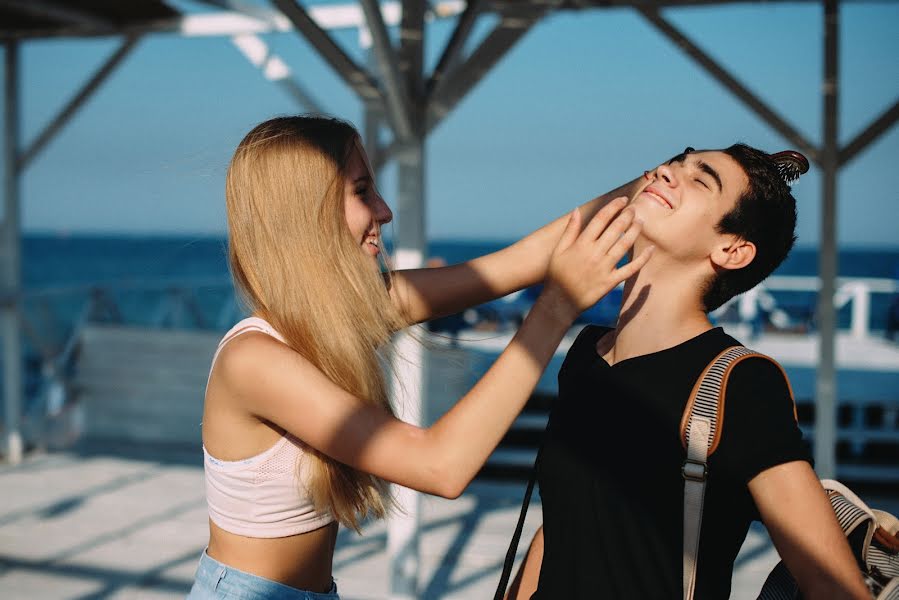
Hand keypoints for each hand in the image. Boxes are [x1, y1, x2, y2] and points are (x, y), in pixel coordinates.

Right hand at [540, 197, 652, 321]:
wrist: (559, 301)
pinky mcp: (610, 282)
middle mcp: (593, 254)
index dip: (613, 207)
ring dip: (634, 231)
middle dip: (627, 216)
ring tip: (641, 221)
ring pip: (624, 245)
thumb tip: (577, 209)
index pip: (601, 219)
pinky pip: (630, 269)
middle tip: (634, 209)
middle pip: (615, 229)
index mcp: (581, 244)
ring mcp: (603, 268)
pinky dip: (642, 259)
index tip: (622, 200)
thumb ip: (570, 230)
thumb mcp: (559, 250)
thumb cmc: (557, 274)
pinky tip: (650, 249)